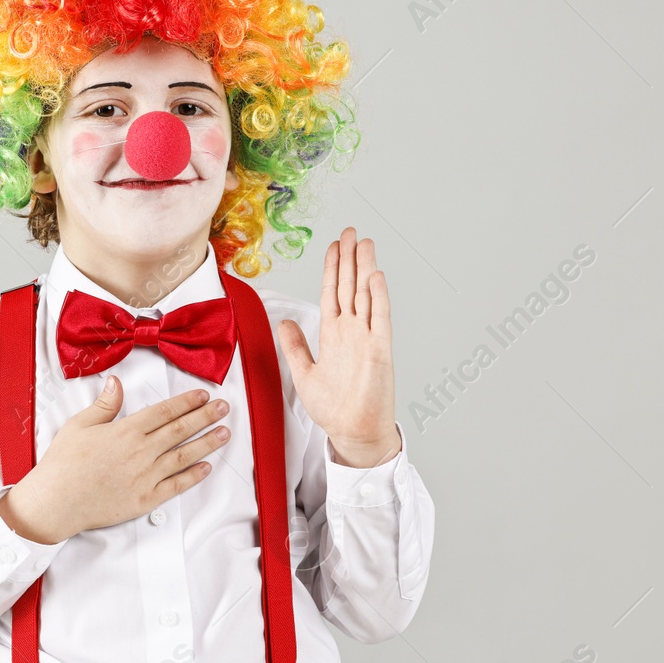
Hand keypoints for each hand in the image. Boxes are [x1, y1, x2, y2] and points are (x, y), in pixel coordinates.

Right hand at [0, 380, 233, 544]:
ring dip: (207, 443)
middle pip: (180, 430)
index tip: (203, 395)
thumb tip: (117, 383)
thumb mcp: (79, 425)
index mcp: (126, 430)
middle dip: (205, 417)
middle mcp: (141, 451)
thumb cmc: (64, 464)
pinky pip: (176, 485)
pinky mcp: (146, 498)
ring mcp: (146, 476)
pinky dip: (194, 476)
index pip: (164, 411)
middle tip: (224, 408)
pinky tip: (206, 467)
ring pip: (184, 456)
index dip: (186, 402)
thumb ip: (104, 404)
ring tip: (225, 433)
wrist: (57, 502)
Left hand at [277, 226, 399, 468]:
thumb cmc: (333, 408)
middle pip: (350, 286)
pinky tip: (375, 275)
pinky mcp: (380, 349)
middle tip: (350, 231)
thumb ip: (295, 346)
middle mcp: (351, 331)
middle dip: (349, 258)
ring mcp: (367, 338)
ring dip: (365, 268)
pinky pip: (379, 317)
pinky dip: (377, 296)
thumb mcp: (304, 373)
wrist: (352, 431)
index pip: (332, 293)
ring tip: (365, 243)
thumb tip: (284, 322)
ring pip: (365, 294)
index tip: (333, 246)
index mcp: (333, 335)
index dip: (332, 269)